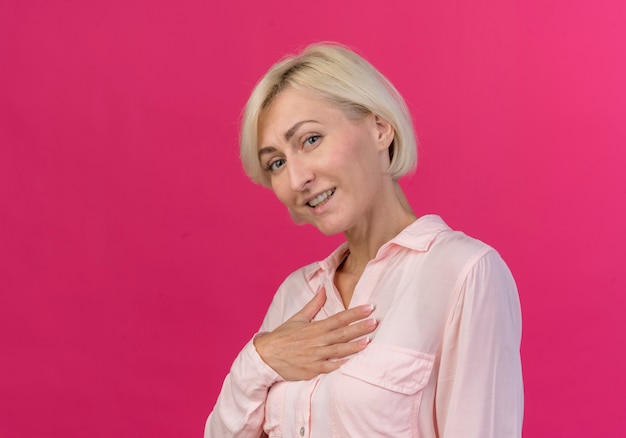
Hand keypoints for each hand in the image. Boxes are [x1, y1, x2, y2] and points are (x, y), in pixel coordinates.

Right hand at [254, 287, 376, 380]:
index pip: (339, 318)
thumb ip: (313, 304)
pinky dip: (340, 365)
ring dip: (354, 346)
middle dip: (360, 327)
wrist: (266, 356)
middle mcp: (317, 341)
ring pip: (339, 350)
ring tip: (369, 340)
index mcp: (315, 327)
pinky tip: (353, 363)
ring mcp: (316, 356)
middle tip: (375, 321)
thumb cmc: (283, 337)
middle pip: (342, 333)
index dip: (355, 313)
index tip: (369, 307)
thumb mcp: (298, 318)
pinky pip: (330, 368)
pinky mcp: (313, 370)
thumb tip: (323, 289)